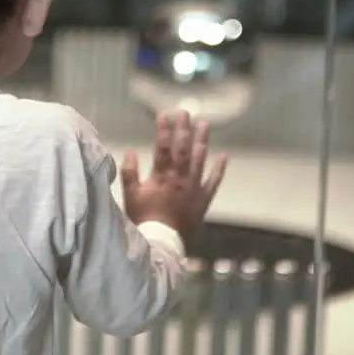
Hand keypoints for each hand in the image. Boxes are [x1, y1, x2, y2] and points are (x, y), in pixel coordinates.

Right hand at [120, 111, 227, 242]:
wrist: (161, 242)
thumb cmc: (143, 219)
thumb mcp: (130, 195)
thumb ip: (129, 172)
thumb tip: (130, 151)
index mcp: (161, 175)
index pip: (162, 147)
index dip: (163, 129)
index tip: (164, 114)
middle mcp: (179, 177)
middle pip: (183, 148)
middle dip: (184, 129)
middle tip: (186, 112)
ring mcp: (194, 187)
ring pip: (199, 159)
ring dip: (202, 141)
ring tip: (205, 125)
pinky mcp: (203, 199)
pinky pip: (213, 181)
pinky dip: (219, 169)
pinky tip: (224, 156)